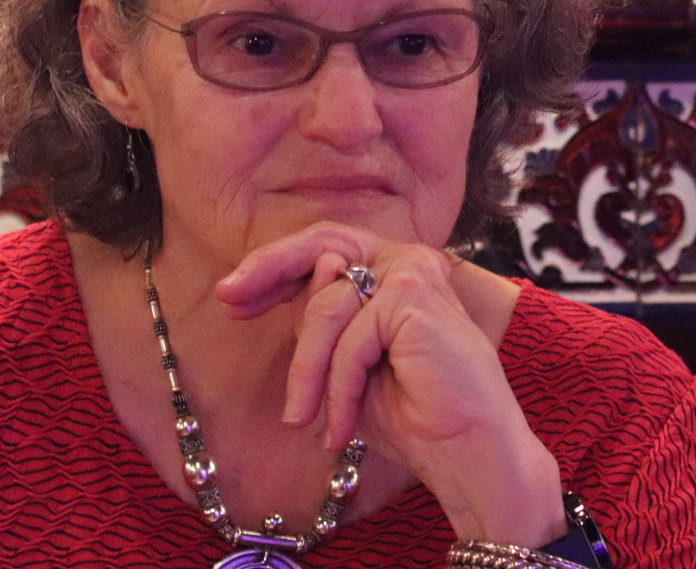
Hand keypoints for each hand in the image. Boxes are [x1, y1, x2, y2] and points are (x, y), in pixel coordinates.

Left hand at [216, 222, 565, 546]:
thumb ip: (326, 327)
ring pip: (327, 306)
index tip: (233, 298)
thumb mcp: (350, 366)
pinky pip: (349, 338)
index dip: (275, 266)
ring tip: (301, 419)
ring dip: (307, 372)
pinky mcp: (414, 294)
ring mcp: (413, 270)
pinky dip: (338, 388)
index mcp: (395, 272)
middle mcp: (407, 260)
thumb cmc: (416, 416)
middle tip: (228, 300)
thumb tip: (289, 290)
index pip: (327, 248)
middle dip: (268, 268)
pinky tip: (341, 427)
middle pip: (323, 242)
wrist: (468, 453)